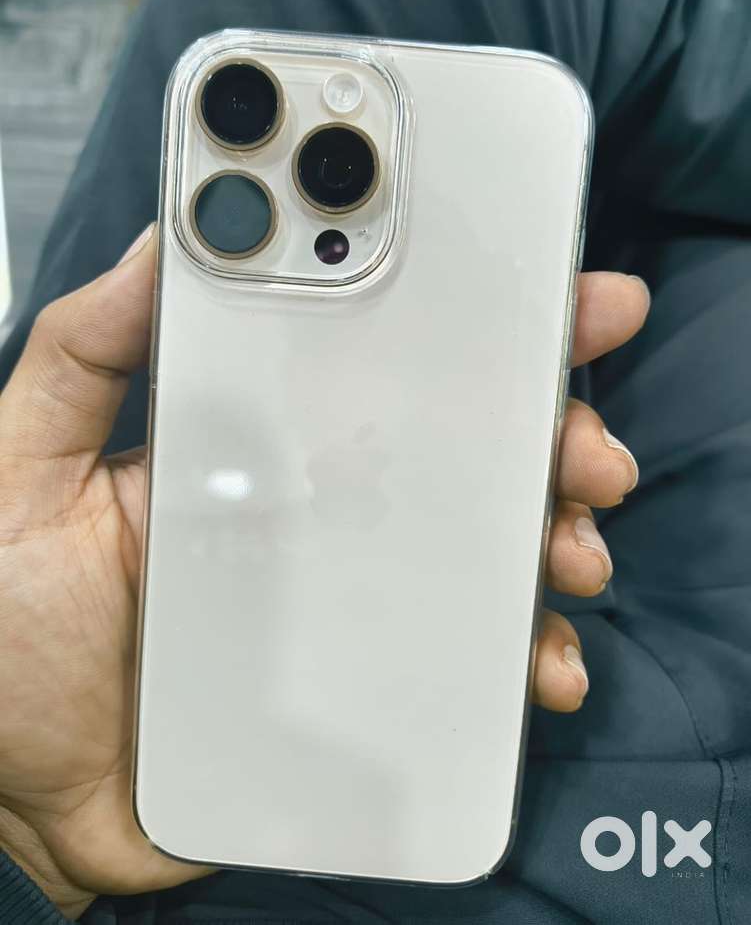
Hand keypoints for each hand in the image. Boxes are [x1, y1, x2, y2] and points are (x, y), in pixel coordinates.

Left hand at [0, 224, 648, 914]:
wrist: (29, 798)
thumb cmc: (18, 635)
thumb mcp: (22, 476)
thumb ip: (78, 361)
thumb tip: (158, 243)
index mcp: (258, 444)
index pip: (372, 359)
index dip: (459, 317)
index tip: (539, 291)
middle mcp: (320, 508)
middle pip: (457, 448)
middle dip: (543, 427)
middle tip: (582, 441)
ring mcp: (350, 596)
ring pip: (483, 544)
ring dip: (553, 533)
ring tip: (573, 547)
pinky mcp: (365, 680)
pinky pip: (465, 658)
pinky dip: (522, 651)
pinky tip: (542, 658)